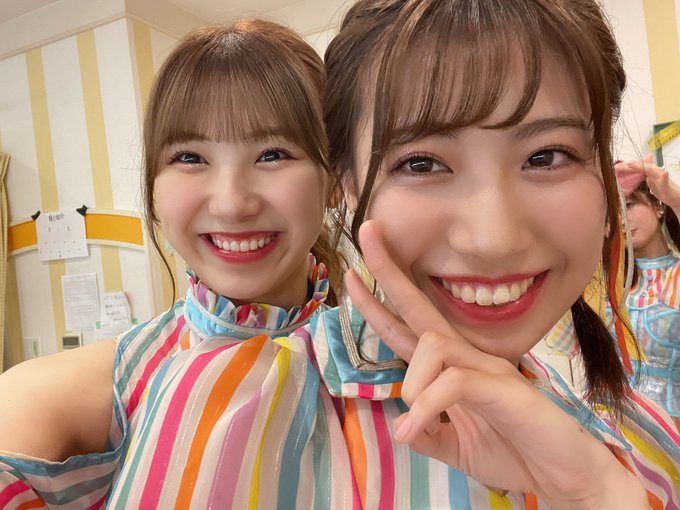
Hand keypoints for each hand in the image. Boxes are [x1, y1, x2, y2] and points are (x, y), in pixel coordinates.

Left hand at [345, 220, 647, 508]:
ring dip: (412, 380)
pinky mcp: (503, 387)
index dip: (378, 304)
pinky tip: (414, 431)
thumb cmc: (515, 451)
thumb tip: (404, 428)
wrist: (564, 473)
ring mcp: (488, 368)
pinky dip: (426, 408)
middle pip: (421, 307)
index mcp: (453, 367)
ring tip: (411, 417)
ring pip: (434, 343)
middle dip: (391, 272)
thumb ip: (430, 432)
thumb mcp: (457, 446)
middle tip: (366, 233)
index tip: (352, 276)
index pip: (409, 327)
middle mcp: (469, 356)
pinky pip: (452, 383)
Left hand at [620, 155, 679, 213]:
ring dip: (641, 167)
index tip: (613, 167)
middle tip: (616, 166)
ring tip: (631, 164)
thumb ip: (641, 177)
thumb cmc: (663, 190)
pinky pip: (665, 180)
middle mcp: (655, 172)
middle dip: (629, 165)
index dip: (625, 166)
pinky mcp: (667, 185)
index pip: (636, 167)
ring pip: (651, 170)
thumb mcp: (649, 183)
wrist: (676, 198)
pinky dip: (665, 176)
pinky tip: (665, 173)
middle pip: (641, 166)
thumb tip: (631, 172)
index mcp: (649, 172)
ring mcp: (661, 178)